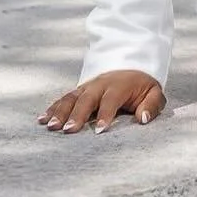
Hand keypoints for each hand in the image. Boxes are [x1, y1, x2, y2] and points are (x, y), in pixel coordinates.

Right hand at [38, 70, 164, 134]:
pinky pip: (64, 98)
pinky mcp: (79, 90)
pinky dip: (53, 108)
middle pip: (86, 99)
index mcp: (119, 85)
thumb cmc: (143, 85)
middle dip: (76, 115)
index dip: (105, 115)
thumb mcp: (155, 92)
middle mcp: (100, 84)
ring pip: (71, 98)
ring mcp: (87, 87)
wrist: (131, 64)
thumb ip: (152, 105)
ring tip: (50, 126)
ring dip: (59, 112)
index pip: (110, 100)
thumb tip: (142, 119)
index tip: (99, 132)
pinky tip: (42, 119)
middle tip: (68, 131)